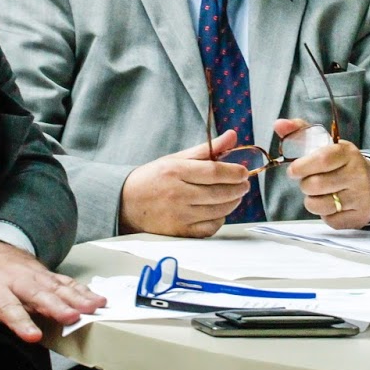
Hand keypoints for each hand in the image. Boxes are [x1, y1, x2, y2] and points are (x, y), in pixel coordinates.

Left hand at [0, 238, 103, 366]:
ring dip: (77, 296)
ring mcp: (35, 275)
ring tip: (94, 307)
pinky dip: (82, 289)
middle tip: (73, 317)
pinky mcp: (47, 273)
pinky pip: (66, 281)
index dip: (21, 323)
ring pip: (57, 286)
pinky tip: (97, 298)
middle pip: (39, 294)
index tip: (34, 336)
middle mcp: (18, 282)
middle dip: (57, 306)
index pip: (8, 308)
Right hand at [119, 131, 251, 236]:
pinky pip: (209, 228)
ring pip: (218, 211)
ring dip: (233, 203)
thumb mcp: (177, 159)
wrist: (125, 203)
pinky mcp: (180, 232)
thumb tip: (233, 136)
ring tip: (235, 195)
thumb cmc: (153, 178)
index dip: (234, 172)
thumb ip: (207, 149)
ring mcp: (179, 215)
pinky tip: (219, 211)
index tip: (243, 171)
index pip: (214, 172)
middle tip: (244, 184)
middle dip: (238, 188)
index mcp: (175, 171)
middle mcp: (177, 194)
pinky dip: (219, 219)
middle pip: (219, 192)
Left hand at [285, 121, 369, 229]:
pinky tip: (332, 204)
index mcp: (347, 153)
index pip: (322, 160)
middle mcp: (357, 174)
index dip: (302, 166)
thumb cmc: (341, 162)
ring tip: (319, 193)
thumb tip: (278, 124)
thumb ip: (301, 132)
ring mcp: (360, 197)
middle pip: (316, 185)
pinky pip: (330, 220)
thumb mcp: (325, 144)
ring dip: (312, 201)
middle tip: (309, 181)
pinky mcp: (360, 216)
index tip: (293, 170)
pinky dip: (325, 214)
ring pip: (320, 205)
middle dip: (305, 185)